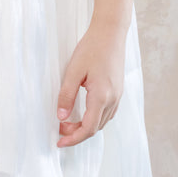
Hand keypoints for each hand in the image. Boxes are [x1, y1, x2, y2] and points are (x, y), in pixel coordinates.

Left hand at [55, 20, 125, 147]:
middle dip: (77, 133)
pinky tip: (83, 113)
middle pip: (96, 128)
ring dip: (86, 127)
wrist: (110, 34)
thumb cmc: (91, 49)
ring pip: (102, 122)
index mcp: (101, 96)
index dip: (73, 139)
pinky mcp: (118, 92)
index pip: (88, 128)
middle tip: (59, 130)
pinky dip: (94, 119)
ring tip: (67, 122)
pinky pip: (107, 113)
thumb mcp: (73, 71)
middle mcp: (113, 100)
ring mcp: (118, 97)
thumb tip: (60, 117)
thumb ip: (66, 95)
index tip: (59, 142)